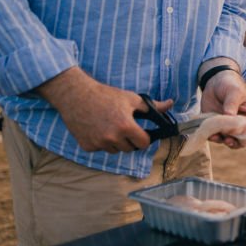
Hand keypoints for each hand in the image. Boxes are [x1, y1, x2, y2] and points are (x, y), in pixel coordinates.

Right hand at [38, 67, 160, 152]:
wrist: (76, 96)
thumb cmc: (105, 95)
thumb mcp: (131, 98)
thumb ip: (152, 106)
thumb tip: (170, 104)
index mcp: (126, 126)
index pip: (144, 144)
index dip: (144, 138)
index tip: (141, 133)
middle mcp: (112, 138)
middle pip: (130, 149)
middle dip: (129, 140)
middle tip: (123, 126)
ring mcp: (98, 144)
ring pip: (115, 150)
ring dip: (116, 142)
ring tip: (109, 126)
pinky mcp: (87, 146)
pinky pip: (100, 149)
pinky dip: (101, 142)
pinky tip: (97, 128)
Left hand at [200, 69, 245, 147]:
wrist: (214, 83)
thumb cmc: (230, 85)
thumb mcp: (234, 92)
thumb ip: (232, 104)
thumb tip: (228, 117)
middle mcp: (241, 125)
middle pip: (244, 141)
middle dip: (239, 144)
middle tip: (230, 141)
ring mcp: (228, 127)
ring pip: (230, 141)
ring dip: (226, 143)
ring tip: (220, 138)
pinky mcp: (216, 127)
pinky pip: (216, 137)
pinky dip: (214, 138)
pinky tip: (211, 135)